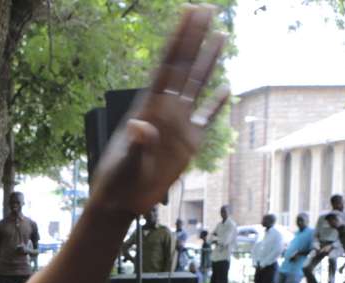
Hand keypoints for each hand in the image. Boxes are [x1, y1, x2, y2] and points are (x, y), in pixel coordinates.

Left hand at [90, 7, 227, 215]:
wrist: (120, 202)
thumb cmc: (117, 183)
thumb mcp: (126, 165)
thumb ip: (136, 145)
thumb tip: (141, 125)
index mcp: (149, 109)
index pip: (168, 66)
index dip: (179, 39)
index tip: (189, 12)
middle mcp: (165, 111)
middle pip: (183, 67)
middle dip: (194, 38)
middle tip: (206, 8)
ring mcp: (178, 125)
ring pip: (196, 85)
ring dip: (207, 60)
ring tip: (220, 35)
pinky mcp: (188, 144)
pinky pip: (206, 118)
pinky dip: (216, 103)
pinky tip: (226, 88)